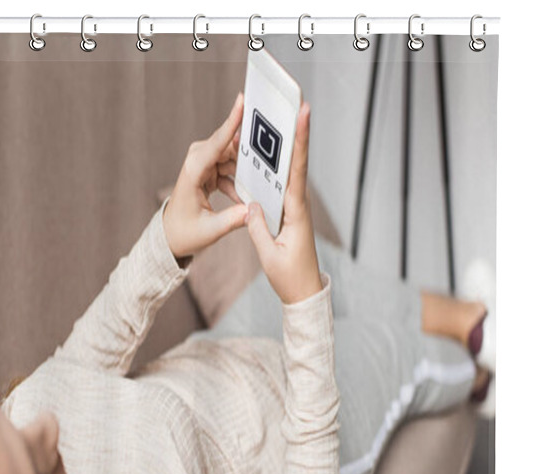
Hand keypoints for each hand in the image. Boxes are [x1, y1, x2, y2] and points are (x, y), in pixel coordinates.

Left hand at [162, 93, 247, 259]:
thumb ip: (233, 220)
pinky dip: (239, 180)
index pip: (215, 144)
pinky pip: (230, 166)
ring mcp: (203, 164)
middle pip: (228, 146)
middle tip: (269, 152)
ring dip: (245, 169)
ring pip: (232, 156)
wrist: (171, 235)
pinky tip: (244, 196)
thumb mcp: (210, 230)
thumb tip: (253, 211)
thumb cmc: (184, 232)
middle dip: (247, 150)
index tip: (241, 102)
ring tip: (257, 182)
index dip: (230, 123)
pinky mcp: (208, 169)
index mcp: (193, 172)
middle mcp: (197, 162)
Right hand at [244, 102, 321, 304]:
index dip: (301, 141)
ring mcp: (294, 208)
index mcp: (296, 213)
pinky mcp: (288, 214)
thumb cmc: (290, 278)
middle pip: (295, 162)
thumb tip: (249, 204)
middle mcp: (298, 205)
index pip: (298, 171)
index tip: (304, 113)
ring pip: (286, 172)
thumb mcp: (269, 256)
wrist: (304, 294)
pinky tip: (257, 158)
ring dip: (279, 148)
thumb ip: (256, 228)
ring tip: (269, 122)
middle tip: (288, 101)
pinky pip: (278, 186)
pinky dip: (269, 171)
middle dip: (292, 132)